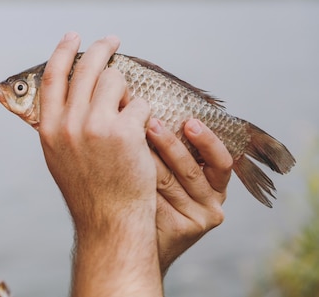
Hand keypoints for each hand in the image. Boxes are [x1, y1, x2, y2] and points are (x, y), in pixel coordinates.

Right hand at [38, 33, 162, 295]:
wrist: (110, 222)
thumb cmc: (87, 190)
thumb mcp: (59, 156)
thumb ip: (59, 123)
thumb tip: (67, 87)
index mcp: (48, 128)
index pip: (52, 77)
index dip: (63, 51)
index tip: (73, 36)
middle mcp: (68, 124)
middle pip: (86, 69)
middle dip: (102, 48)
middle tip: (112, 40)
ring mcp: (96, 126)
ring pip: (116, 81)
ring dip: (126, 90)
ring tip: (129, 112)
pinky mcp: (126, 132)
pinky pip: (141, 104)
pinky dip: (145, 114)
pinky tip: (142, 135)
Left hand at [147, 118, 232, 274]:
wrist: (138, 239)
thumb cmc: (150, 196)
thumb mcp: (168, 172)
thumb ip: (172, 150)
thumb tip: (153, 109)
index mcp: (216, 184)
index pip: (221, 160)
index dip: (208, 140)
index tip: (190, 121)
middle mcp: (212, 202)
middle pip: (191, 169)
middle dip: (169, 144)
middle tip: (150, 123)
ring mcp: (198, 218)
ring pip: (170, 182)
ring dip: (149, 159)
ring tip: (132, 138)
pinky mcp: (182, 230)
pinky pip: (157, 199)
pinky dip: (141, 181)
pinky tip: (126, 168)